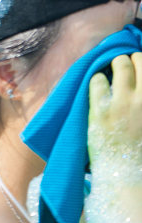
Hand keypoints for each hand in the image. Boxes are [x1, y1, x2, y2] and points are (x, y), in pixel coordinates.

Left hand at [85, 52, 141, 221]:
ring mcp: (123, 102)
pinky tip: (100, 85)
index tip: (139, 66)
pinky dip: (98, 79)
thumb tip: (137, 89)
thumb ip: (141, 100)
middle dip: (131, 60)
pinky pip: (97, 80)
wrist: (126, 173)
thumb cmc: (140, 150)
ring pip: (119, 64)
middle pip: (138, 60)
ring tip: (113, 71)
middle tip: (127, 67)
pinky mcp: (101, 108)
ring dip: (116, 64)